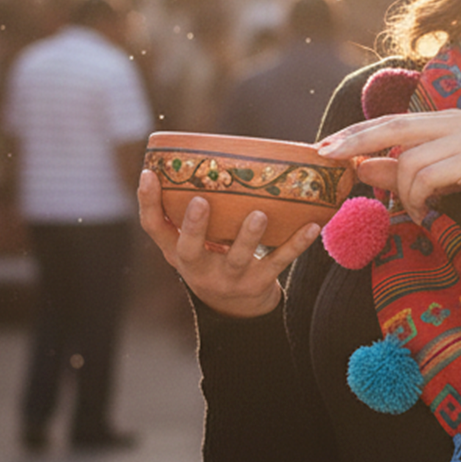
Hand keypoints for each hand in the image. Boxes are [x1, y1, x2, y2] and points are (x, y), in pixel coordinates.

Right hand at [137, 170, 319, 318]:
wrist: (237, 306)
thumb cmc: (211, 257)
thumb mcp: (192, 241)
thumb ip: (188, 210)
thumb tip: (193, 155)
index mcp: (178, 252)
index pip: (154, 227)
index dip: (148, 202)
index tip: (149, 174)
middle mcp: (198, 268)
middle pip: (190, 249)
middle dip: (194, 226)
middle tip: (201, 201)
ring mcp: (229, 279)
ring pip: (238, 258)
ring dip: (249, 236)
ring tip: (259, 214)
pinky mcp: (258, 284)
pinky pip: (279, 262)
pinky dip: (296, 244)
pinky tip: (312, 226)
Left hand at [317, 110, 460, 223]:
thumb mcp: (432, 184)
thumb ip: (399, 172)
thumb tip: (361, 166)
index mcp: (447, 122)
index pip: (392, 120)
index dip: (357, 133)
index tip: (326, 146)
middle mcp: (458, 121)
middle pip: (393, 126)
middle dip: (357, 142)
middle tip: (328, 157)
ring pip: (409, 161)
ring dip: (403, 194)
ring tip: (417, 212)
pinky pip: (426, 179)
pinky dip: (418, 201)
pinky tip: (427, 215)